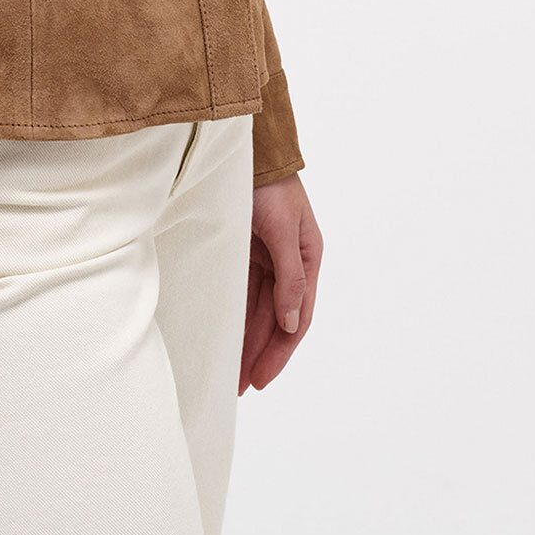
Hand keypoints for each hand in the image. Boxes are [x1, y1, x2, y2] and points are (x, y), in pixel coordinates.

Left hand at [240, 172, 321, 392]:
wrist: (250, 147)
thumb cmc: (270, 184)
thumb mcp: (283, 227)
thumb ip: (290, 275)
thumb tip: (291, 321)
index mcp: (308, 258)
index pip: (297, 317)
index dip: (280, 351)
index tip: (261, 379)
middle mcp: (290, 262)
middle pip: (276, 319)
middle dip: (260, 353)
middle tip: (241, 386)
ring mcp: (268, 257)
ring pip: (259, 309)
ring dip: (248, 339)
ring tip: (232, 371)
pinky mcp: (246, 248)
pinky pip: (244, 290)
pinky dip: (237, 314)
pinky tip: (227, 334)